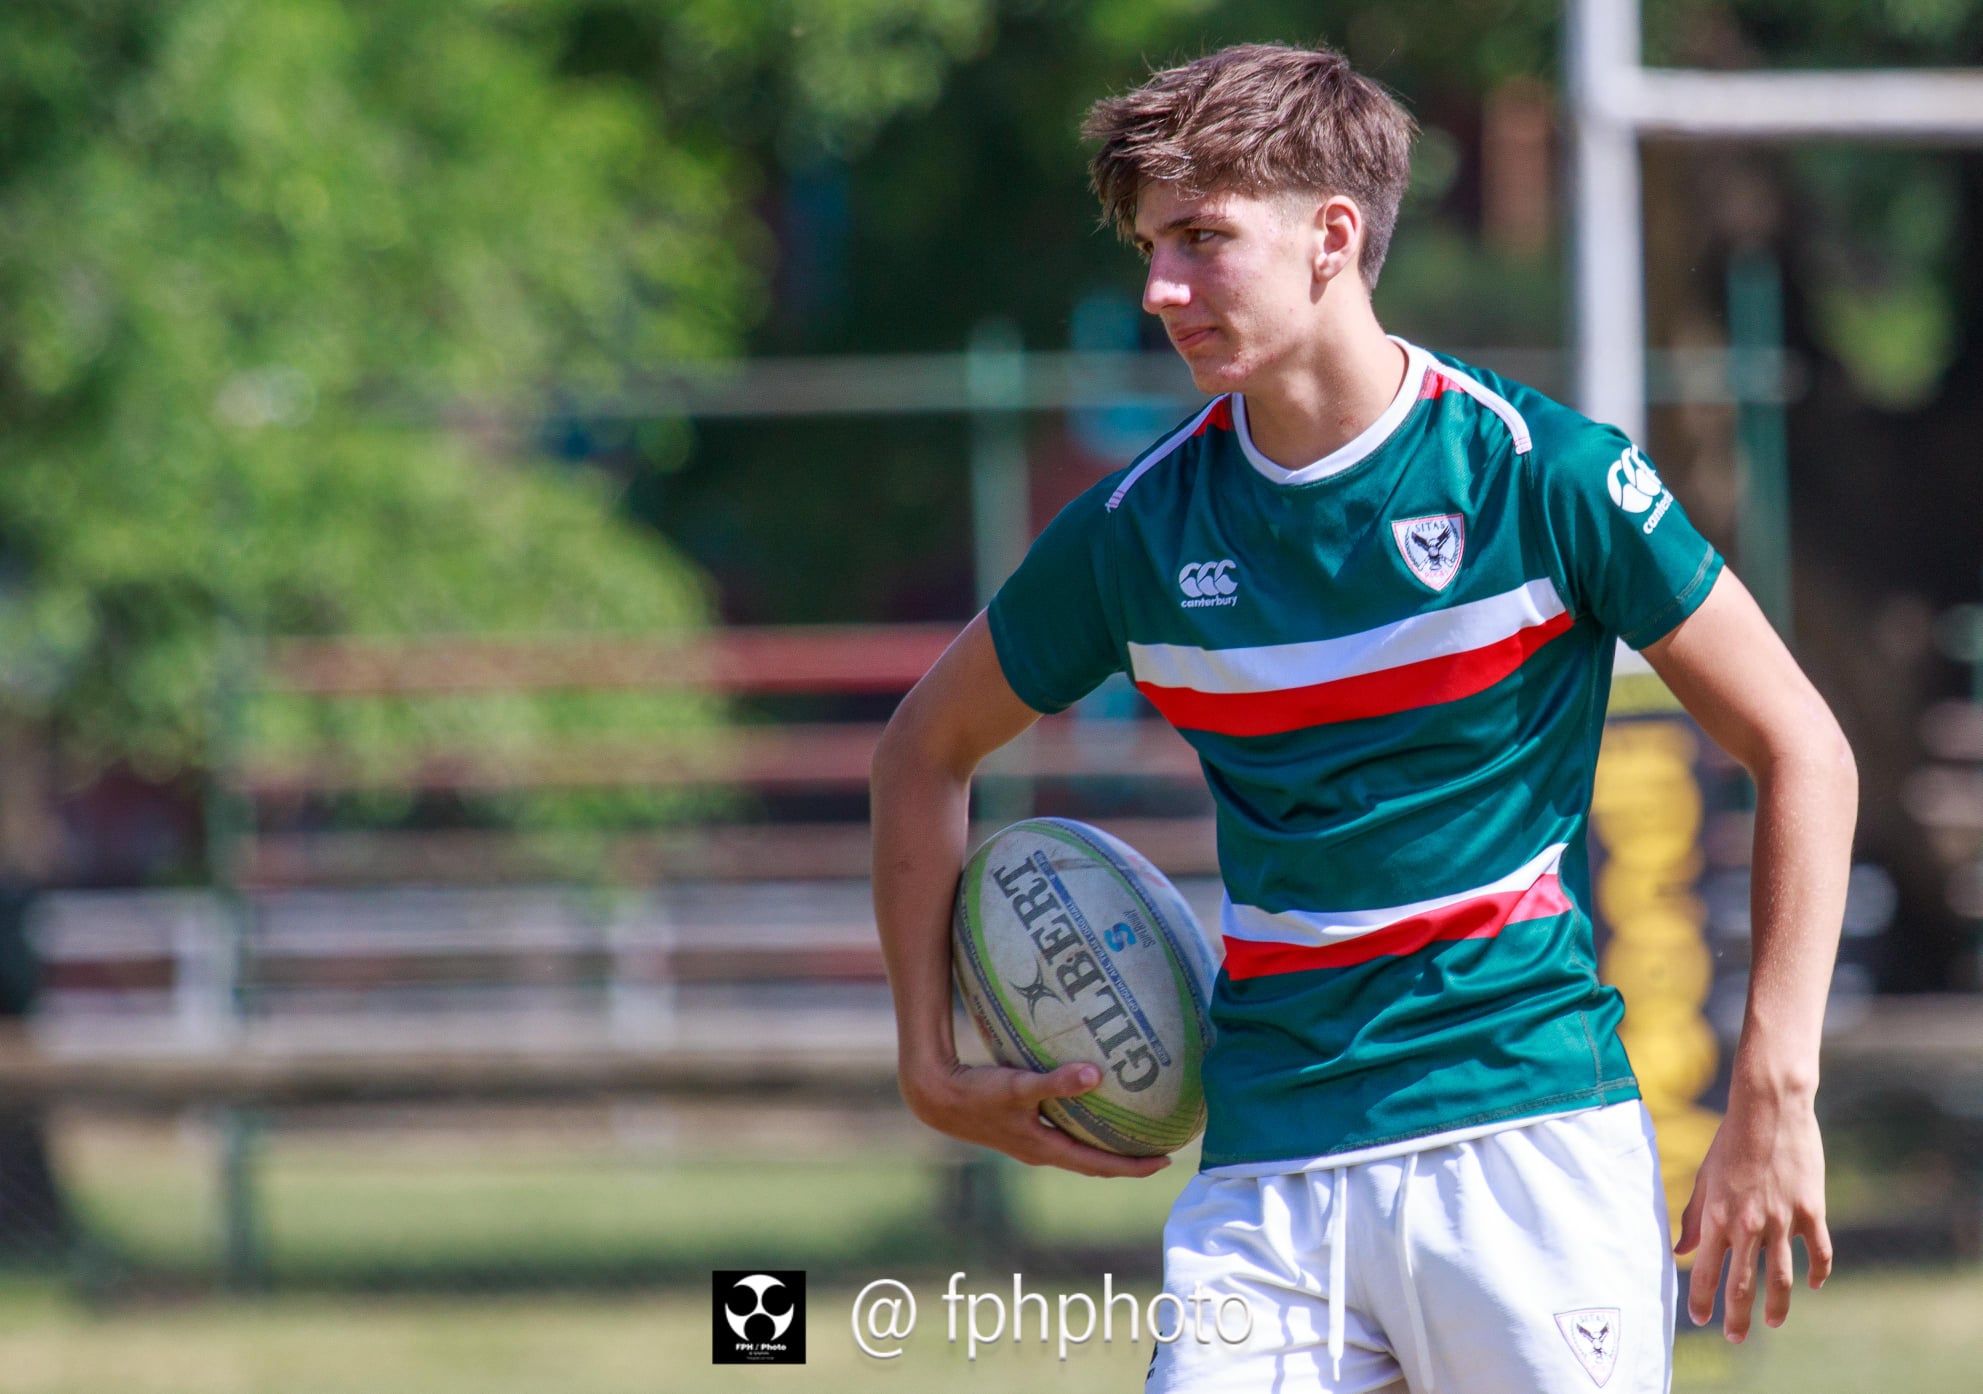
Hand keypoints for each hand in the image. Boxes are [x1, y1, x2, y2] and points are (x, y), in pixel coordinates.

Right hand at [901, 1058, 1171, 1177]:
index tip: (1166, 1160)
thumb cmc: (977, 1094)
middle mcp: (1042, 1151)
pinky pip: (1062, 1133)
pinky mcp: (1019, 1128)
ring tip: (1132, 1130)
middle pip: (1094, 1163)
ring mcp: (1030, 1142)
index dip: (1135, 1166)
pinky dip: (1083, 1128)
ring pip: (1078, 1150)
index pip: (1101, 1165)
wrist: (936, 1098)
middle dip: (1127, 1160)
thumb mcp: (1017, 1087)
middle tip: (1160, 1149)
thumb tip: (1096, 1074)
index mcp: (1047, 1149)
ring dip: (1105, 1145)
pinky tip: (1088, 1105)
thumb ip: (1055, 1082)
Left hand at [1674, 1079, 1833, 1340]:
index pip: (1707, 1270)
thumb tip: (1680, 1250)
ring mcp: (1783, 1220)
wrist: (1769, 1110)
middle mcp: (1749, 1224)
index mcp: (1718, 1216)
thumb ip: (1694, 1217)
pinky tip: (1812, 1285)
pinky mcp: (1812, 1212)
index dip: (1702, 1298)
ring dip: (1777, 1307)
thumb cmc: (1730, 1143)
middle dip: (1737, 1316)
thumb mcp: (1705, 1178)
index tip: (1699, 1318)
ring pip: (1781, 1278)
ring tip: (1773, 1324)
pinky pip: (1818, 1253)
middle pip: (1743, 1284)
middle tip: (1734, 1337)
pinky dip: (1817, 1274)